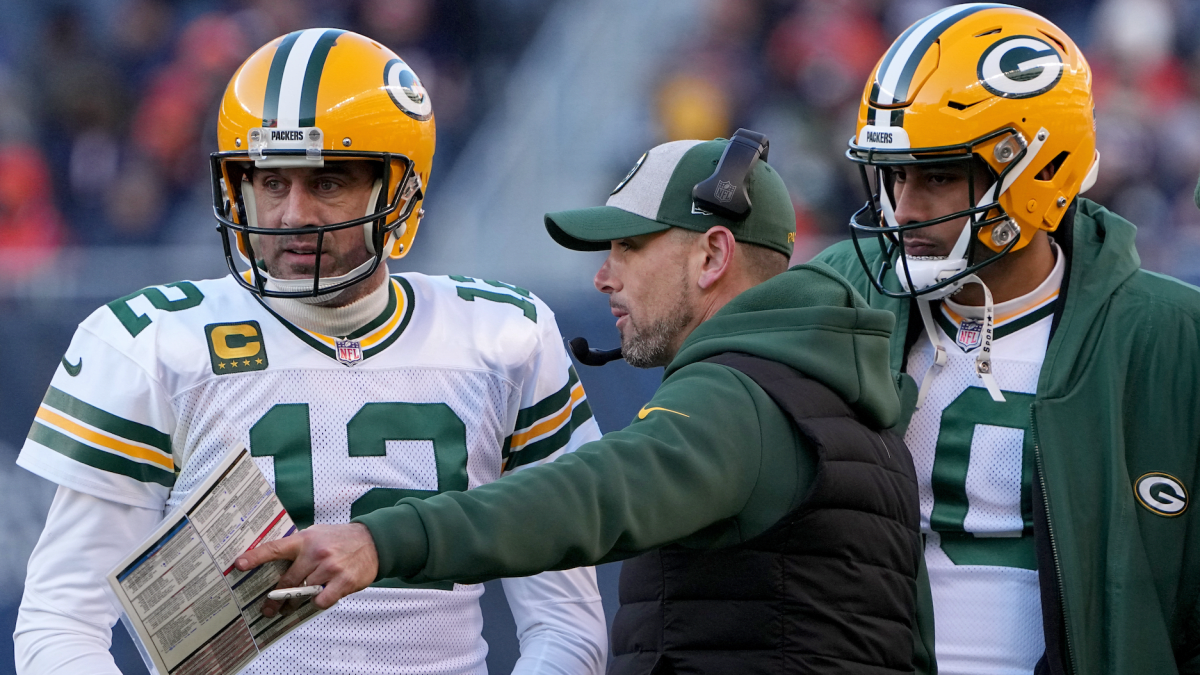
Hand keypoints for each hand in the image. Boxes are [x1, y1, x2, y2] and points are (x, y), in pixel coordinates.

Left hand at [235, 523, 378, 615]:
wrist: (373, 541)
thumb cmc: (342, 539)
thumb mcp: (318, 534)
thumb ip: (299, 546)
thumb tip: (276, 560)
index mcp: (306, 540)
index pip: (275, 548)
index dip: (255, 557)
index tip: (239, 564)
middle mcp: (316, 553)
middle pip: (287, 581)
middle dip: (276, 598)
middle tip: (269, 608)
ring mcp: (330, 568)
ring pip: (304, 593)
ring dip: (298, 601)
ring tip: (295, 605)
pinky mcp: (343, 581)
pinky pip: (322, 600)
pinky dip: (318, 602)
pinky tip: (320, 598)